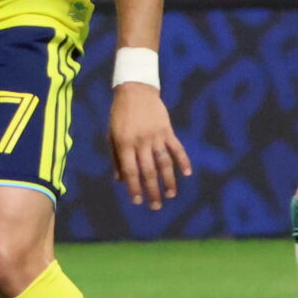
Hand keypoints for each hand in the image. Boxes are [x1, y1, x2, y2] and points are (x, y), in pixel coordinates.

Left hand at [107, 82, 191, 209]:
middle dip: (152, 190)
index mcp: (124, 144)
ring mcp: (155, 136)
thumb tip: (120, 180)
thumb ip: (115, 157)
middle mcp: (140, 142)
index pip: (130, 171)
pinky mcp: (167, 130)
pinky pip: (177, 148)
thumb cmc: (119, 115)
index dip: (134, 188)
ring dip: (168, 180)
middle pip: (148, 171)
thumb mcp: (111, 134)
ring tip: (170, 195)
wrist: (135, 90)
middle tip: (155, 206)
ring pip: (164, 163)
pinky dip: (183, 160)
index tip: (137, 201)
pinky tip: (187, 173)